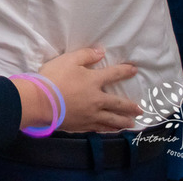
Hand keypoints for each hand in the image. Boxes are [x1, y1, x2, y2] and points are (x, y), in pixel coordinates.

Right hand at [25, 47, 141, 132]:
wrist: (41, 101)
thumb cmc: (54, 78)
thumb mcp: (68, 60)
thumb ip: (85, 55)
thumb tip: (101, 51)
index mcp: (94, 81)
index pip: (113, 74)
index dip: (125, 71)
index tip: (134, 70)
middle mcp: (97, 100)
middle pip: (118, 104)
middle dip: (130, 107)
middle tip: (140, 110)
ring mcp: (91, 115)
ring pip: (112, 120)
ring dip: (123, 122)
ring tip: (131, 124)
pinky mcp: (82, 125)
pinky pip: (99, 128)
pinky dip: (108, 130)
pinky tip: (111, 130)